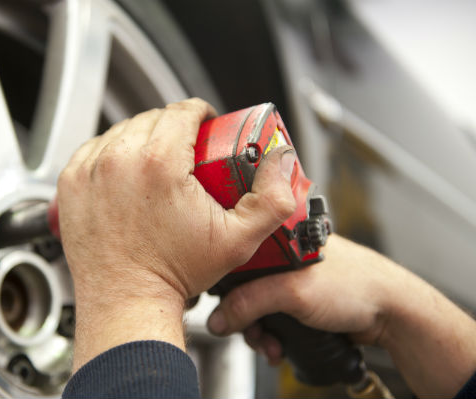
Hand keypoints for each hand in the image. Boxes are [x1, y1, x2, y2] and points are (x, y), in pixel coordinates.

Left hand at [57, 98, 296, 368]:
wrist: (127, 302)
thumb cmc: (174, 274)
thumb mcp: (238, 239)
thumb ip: (272, 198)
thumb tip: (282, 160)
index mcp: (159, 162)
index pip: (183, 110)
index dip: (201, 114)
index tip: (206, 128)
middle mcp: (119, 159)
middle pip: (153, 117)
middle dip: (175, 129)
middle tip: (189, 154)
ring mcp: (90, 170)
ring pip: (124, 130)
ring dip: (144, 138)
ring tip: (159, 165)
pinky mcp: (71, 183)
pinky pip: (95, 149)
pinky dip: (113, 153)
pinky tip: (128, 174)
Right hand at [207, 234, 395, 363]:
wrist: (392, 314)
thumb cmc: (358, 286)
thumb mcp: (293, 292)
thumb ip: (250, 302)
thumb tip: (219, 318)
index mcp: (282, 238)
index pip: (240, 258)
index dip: (227, 284)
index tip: (224, 308)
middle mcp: (287, 258)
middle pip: (247, 287)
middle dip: (247, 317)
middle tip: (252, 333)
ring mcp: (296, 281)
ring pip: (262, 307)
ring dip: (262, 331)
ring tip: (271, 345)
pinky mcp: (304, 301)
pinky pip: (277, 318)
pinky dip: (275, 334)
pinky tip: (280, 346)